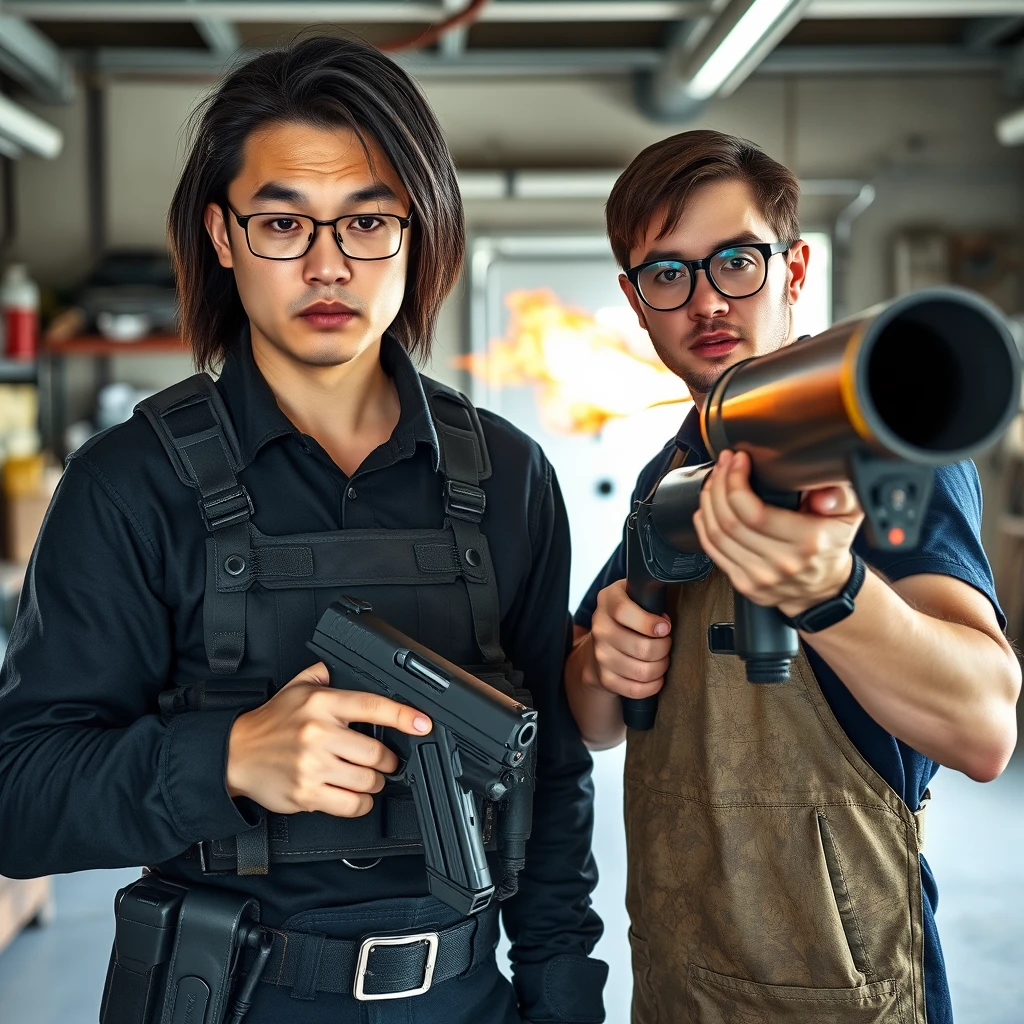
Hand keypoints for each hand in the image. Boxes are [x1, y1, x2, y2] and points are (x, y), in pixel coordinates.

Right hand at [225, 662, 431, 816]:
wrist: (234, 754)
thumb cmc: (269, 723)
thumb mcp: (296, 687)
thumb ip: (324, 673)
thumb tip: (347, 665)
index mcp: (321, 704)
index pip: (372, 706)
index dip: (404, 716)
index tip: (423, 723)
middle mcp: (319, 734)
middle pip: (376, 752)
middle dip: (388, 760)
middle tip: (385, 760)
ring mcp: (313, 766)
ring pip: (367, 780)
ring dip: (375, 782)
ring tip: (368, 777)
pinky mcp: (306, 794)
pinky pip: (351, 805)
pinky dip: (361, 803)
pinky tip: (356, 795)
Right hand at [582, 579, 672, 699]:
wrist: (602, 643)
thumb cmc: (630, 617)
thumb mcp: (637, 595)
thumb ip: (651, 593)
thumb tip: (675, 595)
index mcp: (608, 600)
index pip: (623, 611)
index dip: (649, 622)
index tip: (665, 627)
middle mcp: (599, 627)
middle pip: (640, 646)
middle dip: (664, 648)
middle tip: (666, 644)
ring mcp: (599, 654)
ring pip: (641, 670)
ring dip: (660, 667)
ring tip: (663, 659)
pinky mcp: (604, 677)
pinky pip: (634, 688)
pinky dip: (652, 686)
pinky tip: (656, 677)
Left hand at [692, 449, 862, 618]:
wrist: (825, 587)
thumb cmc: (832, 544)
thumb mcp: (850, 514)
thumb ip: (840, 497)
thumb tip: (823, 496)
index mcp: (805, 541)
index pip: (753, 512)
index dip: (736, 482)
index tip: (738, 460)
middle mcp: (780, 563)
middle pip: (730, 521)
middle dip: (719, 485)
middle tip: (723, 465)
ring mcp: (760, 577)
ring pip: (716, 536)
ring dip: (708, 502)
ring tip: (714, 481)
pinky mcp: (744, 585)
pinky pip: (713, 552)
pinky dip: (705, 526)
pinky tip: (706, 508)